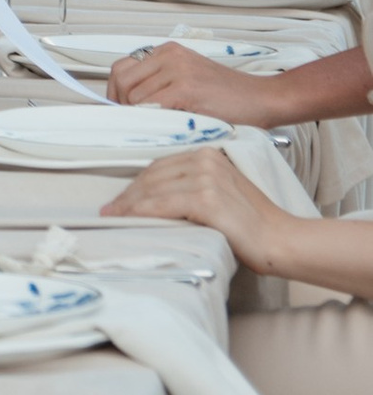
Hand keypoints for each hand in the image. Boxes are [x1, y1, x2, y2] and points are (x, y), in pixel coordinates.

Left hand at [100, 142, 301, 278]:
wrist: (282, 239)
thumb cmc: (254, 224)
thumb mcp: (221, 193)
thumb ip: (193, 187)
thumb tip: (157, 197)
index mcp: (209, 155)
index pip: (161, 165)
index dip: (138, 183)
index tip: (122, 198)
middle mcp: (206, 160)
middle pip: (154, 175)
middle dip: (129, 194)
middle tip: (112, 209)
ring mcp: (206, 178)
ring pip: (154, 189)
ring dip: (130, 204)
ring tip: (116, 217)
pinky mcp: (206, 199)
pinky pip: (162, 204)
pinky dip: (142, 212)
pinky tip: (130, 219)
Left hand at [109, 43, 273, 125]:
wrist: (263, 98)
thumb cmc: (229, 97)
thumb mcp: (189, 80)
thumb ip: (162, 84)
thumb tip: (129, 104)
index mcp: (168, 52)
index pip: (122, 68)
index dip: (115, 93)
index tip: (120, 111)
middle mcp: (169, 55)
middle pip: (121, 79)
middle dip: (120, 105)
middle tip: (132, 123)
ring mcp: (177, 70)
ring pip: (134, 96)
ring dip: (138, 116)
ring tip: (153, 127)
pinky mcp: (186, 88)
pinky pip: (152, 106)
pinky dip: (151, 120)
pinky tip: (164, 127)